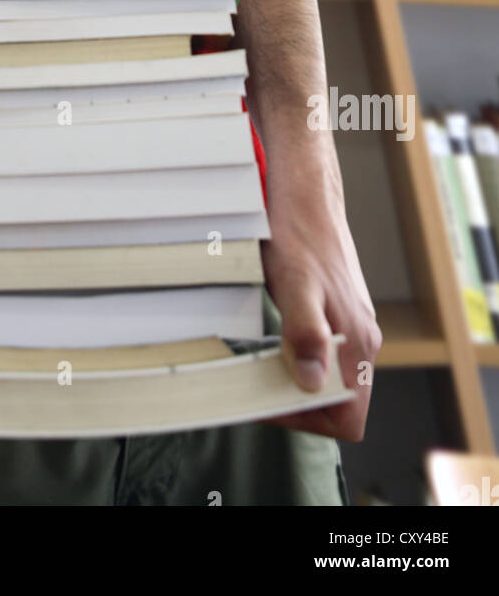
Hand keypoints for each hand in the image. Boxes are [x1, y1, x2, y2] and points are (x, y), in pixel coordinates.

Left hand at [259, 198, 382, 441]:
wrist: (306, 193)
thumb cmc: (300, 232)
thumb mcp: (294, 283)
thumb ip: (305, 333)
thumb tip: (311, 381)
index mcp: (357, 341)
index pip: (349, 418)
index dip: (308, 420)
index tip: (269, 404)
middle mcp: (360, 339)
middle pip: (337, 404)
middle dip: (295, 404)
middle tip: (253, 389)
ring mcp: (350, 325)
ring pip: (327, 379)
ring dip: (292, 382)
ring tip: (256, 369)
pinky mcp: (336, 312)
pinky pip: (321, 354)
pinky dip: (294, 359)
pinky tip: (269, 345)